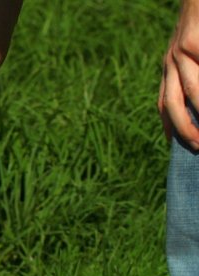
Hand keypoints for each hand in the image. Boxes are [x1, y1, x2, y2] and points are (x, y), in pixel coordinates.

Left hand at [160, 0, 198, 147]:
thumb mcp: (192, 46)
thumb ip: (193, 72)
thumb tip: (196, 101)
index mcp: (170, 64)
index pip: (165, 102)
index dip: (168, 124)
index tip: (173, 144)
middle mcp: (171, 60)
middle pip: (174, 103)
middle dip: (184, 129)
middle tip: (198, 147)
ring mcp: (181, 51)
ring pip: (194, 91)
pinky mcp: (194, 41)